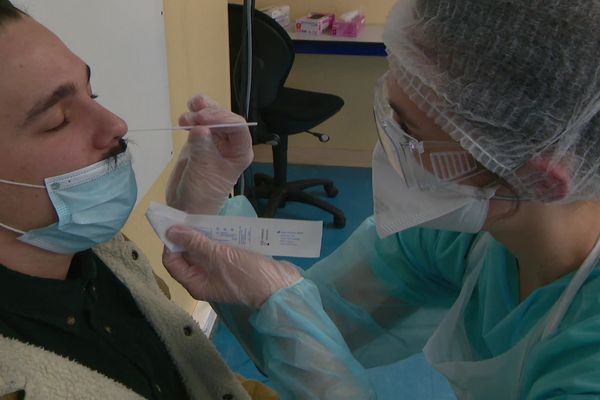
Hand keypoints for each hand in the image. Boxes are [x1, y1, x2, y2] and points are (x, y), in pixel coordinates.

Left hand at [162, 225, 301, 308]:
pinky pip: (219, 251)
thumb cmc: (247, 275)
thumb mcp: (219, 256)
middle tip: (194, 217)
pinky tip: (222, 227)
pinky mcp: (232, 266)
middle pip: (187, 256)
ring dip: (204, 237)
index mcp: (195, 283)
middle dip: (188, 238)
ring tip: (208, 220)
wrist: (279, 286)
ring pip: (204, 252)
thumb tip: (171, 231)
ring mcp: (218, 273)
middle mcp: (203, 279)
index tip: (176, 223)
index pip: (172, 262)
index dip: (171, 243)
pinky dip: (218, 239)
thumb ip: (195, 243)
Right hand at [166, 94, 252, 213]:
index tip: (202, 118)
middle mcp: (230, 144)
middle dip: (209, 113)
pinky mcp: (200, 142)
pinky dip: (191, 116)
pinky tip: (184, 119)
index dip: (222, 118)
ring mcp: (215, 142)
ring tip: (184, 119)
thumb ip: (202, 148)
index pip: (238, 127)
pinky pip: (199, 123)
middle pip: (224, 118)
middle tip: (191, 118)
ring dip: (199, 111)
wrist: (186, 207)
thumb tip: (200, 129)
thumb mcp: (203, 171)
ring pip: (211, 117)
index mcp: (239, 152)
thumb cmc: (202, 195)